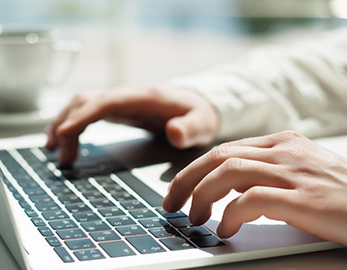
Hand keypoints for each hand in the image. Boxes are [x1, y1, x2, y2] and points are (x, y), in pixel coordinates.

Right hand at [45, 85, 219, 165]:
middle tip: (62, 157)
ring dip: (62, 124)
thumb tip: (173, 132)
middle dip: (67, 125)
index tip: (63, 134)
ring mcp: (117, 101)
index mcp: (142, 97)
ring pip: (79, 104)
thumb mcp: (202, 123)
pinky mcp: (114, 109)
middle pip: (85, 101)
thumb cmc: (198, 114)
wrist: (195, 104)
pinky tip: (61, 141)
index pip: (104, 102)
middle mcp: (124, 95)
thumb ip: (190, 128)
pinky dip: (69, 124)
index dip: (81, 116)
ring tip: (51, 150)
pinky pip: (84, 112)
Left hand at [163, 130, 346, 245]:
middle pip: (218, 157)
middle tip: (172, 203)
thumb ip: (266, 176)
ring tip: (195, 218)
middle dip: (187, 180)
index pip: (224, 149)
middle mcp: (286, 151)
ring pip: (228, 172)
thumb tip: (229, 192)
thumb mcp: (301, 176)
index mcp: (283, 143)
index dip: (194, 169)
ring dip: (203, 196)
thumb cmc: (341, 196)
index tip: (178, 188)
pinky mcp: (305, 199)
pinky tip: (225, 229)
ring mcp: (295, 172)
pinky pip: (251, 200)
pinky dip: (230, 214)